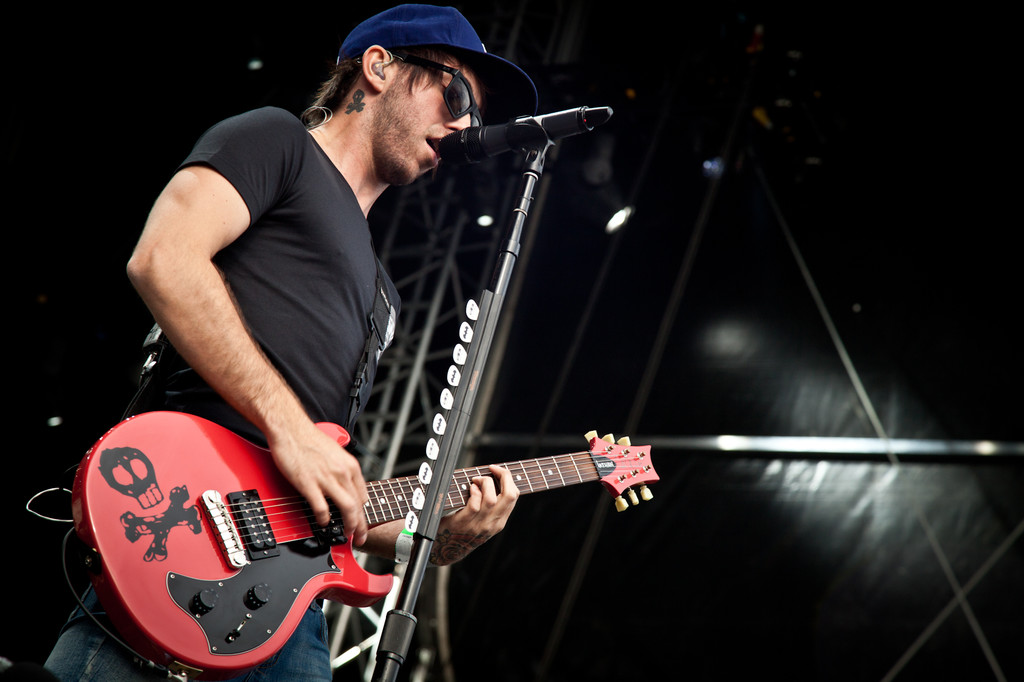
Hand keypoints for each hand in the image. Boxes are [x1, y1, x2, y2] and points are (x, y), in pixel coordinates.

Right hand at [267, 422, 368, 546]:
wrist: (290, 428)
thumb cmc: (309, 439)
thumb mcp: (336, 453)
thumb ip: (342, 471)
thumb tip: (344, 487)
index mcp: (350, 465)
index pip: (363, 496)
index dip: (363, 513)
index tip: (361, 522)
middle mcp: (342, 472)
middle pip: (358, 505)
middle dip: (361, 526)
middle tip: (360, 538)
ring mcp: (327, 478)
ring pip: (347, 508)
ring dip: (349, 525)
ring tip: (346, 534)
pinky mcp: (309, 483)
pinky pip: (322, 508)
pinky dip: (324, 519)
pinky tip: (323, 522)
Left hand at [430, 464, 518, 565]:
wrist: (447, 548)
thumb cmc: (464, 528)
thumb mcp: (483, 520)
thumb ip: (491, 506)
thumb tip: (493, 479)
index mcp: (499, 521)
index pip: (514, 496)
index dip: (508, 479)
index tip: (498, 470)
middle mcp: (492, 524)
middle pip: (509, 496)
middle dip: (503, 476)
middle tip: (492, 469)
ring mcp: (479, 525)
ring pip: (491, 499)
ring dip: (484, 483)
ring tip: (476, 480)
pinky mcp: (464, 523)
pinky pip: (474, 505)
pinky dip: (473, 493)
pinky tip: (470, 489)